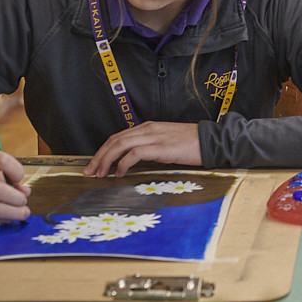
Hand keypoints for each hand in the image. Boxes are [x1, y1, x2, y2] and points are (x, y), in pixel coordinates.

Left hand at [84, 122, 201, 177]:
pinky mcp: (161, 147)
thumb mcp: (167, 142)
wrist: (211, 141)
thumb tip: (134, 161)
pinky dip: (123, 163)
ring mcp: (154, 137)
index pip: (118, 136)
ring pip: (120, 145)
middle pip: (115, 140)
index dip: (103, 150)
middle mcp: (148, 129)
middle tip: (89, 171)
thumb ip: (151, 147)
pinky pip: (134, 154)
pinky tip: (119, 173)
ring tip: (99, 174)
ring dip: (106, 160)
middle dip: (99, 156)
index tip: (95, 164)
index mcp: (149, 127)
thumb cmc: (192, 144)